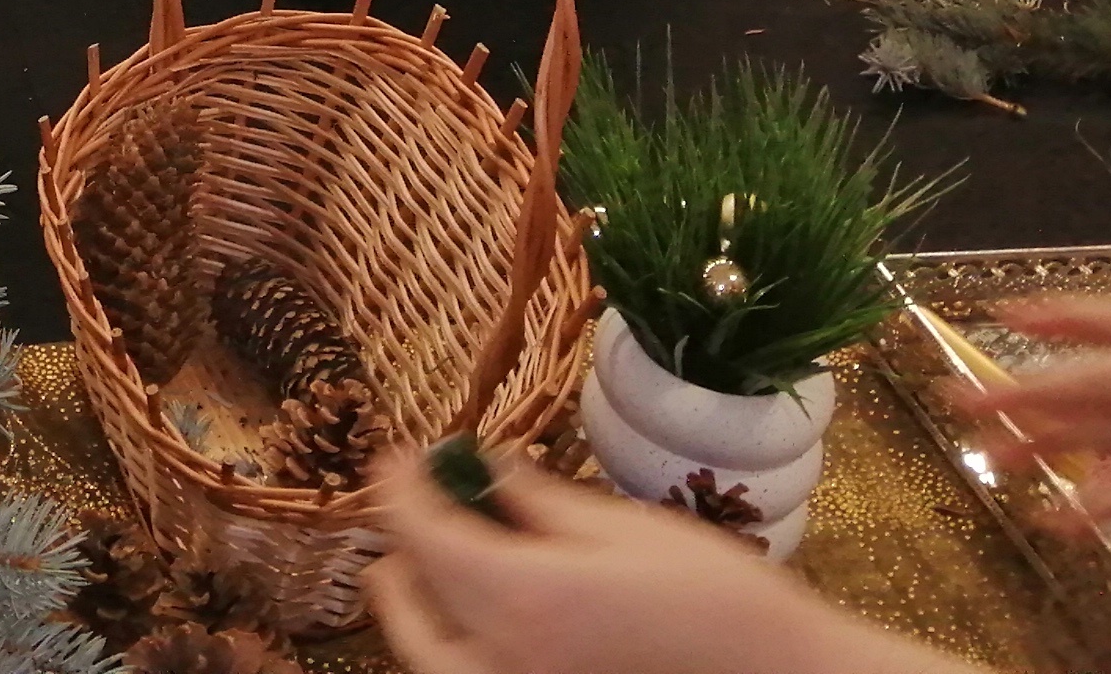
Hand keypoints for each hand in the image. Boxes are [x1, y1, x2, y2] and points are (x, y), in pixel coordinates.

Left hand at [369, 449, 974, 673]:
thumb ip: (538, 501)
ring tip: (408, 575)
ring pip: (431, 658)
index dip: (401, 488)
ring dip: (412, 611)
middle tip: (403, 505)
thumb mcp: (623, 527)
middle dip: (401, 548)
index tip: (396, 457)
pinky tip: (466, 628)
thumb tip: (482, 470)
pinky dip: (448, 653)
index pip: (424, 534)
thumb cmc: (715, 598)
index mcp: (519, 596)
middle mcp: (503, 657)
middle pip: (414, 602)